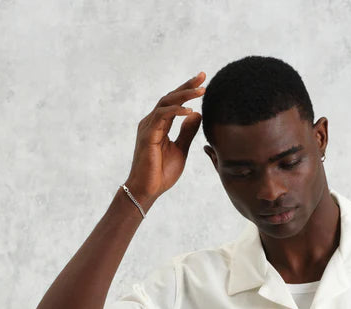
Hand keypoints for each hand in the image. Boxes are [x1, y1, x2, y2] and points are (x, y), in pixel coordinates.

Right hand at [124, 71, 206, 208]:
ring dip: (184, 96)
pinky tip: (190, 111)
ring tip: (201, 91)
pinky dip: (176, 112)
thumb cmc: (161, 174)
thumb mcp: (181, 150)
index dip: (187, 91)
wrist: (147, 190)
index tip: (202, 81)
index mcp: (159, 125)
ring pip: (166, 103)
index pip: (174, 103)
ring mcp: (148, 127)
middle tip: (203, 76)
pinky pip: (162, 117)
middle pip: (170, 97)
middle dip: (187, 86)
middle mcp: (152, 122)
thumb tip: (196, 114)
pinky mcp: (148, 135)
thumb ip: (187, 132)